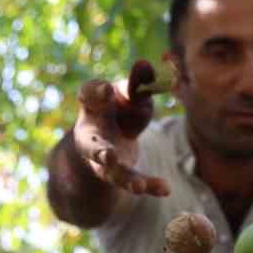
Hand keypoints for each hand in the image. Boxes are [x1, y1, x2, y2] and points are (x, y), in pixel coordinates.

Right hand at [73, 60, 171, 197]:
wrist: (109, 139)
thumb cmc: (120, 110)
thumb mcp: (129, 95)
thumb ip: (139, 84)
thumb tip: (152, 63)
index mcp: (91, 108)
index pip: (88, 97)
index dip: (96, 93)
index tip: (108, 89)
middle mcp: (92, 136)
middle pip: (91, 146)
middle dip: (99, 152)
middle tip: (107, 156)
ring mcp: (104, 159)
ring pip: (112, 173)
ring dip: (126, 179)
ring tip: (138, 187)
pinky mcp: (120, 174)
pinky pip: (135, 181)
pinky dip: (151, 186)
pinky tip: (165, 189)